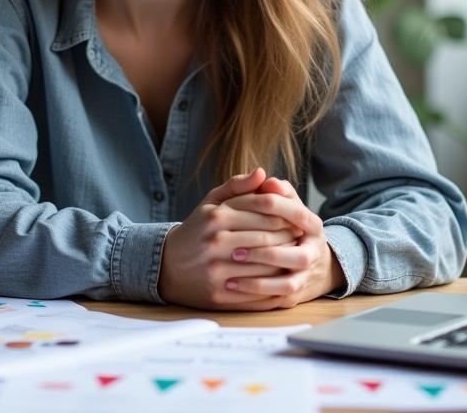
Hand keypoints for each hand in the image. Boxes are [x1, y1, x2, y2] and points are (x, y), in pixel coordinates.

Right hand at [158, 168, 304, 308]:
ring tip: (294, 257)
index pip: (263, 208)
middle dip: (288, 237)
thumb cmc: (197, 230)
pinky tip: (280, 279)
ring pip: (264, 265)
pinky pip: (255, 291)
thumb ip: (237, 186)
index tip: (296, 217)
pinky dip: (272, 286)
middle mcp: (216, 242)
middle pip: (267, 237)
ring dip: (284, 262)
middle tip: (301, 237)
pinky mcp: (218, 294)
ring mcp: (216, 270)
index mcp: (217, 216)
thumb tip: (263, 172)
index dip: (285, 212)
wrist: (166, 265)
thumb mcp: (211, 203)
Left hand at [219, 177, 344, 308]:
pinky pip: (276, 298)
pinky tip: (231, 285)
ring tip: (229, 272)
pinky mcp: (294, 295)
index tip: (240, 208)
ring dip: (259, 280)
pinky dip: (254, 293)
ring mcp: (306, 276)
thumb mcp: (285, 204)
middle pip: (298, 256)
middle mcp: (314, 252)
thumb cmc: (287, 225)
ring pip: (288, 282)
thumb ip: (275, 191)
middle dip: (265, 253)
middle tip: (233, 250)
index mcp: (312, 225)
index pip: (296, 214)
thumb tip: (264, 178)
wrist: (309, 262)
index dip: (270, 208)